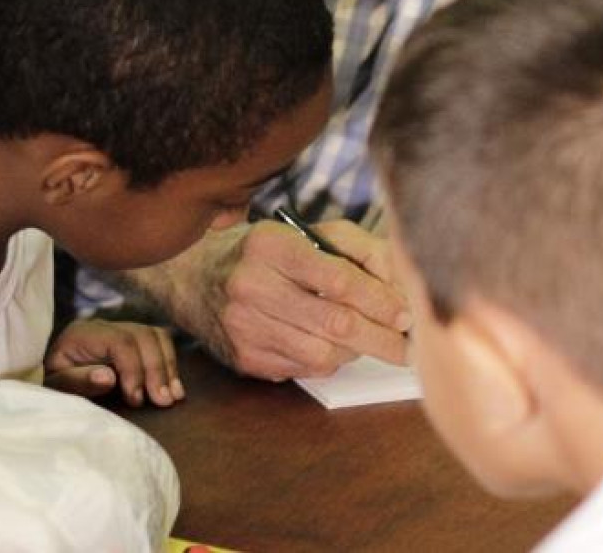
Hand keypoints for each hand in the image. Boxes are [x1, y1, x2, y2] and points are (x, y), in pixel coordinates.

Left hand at [46, 320, 182, 406]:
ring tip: (173, 396)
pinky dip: (169, 363)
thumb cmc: (52, 386)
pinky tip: (174, 387)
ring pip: (155, 336)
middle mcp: (104, 326)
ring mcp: (120, 329)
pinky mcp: (132, 340)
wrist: (50, 380)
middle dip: (156, 369)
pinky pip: (159, 342)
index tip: (136, 400)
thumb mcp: (55, 388)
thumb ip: (77, 381)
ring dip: (167, 366)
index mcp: (82, 334)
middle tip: (163, 401)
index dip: (133, 369)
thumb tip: (108, 377)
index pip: (120, 341)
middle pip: (142, 336)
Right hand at [166, 220, 410, 380]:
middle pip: (334, 322)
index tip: (405, 313)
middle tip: (407, 345)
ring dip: (356, 352)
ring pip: (321, 353)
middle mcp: (251, 286)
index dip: (379, 300)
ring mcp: (244, 326)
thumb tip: (398, 289)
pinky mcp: (244, 358)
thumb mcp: (306, 234)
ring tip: (373, 343)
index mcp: (270, 246)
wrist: (195, 277)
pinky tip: (336, 348)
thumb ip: (356, 250)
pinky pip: (303, 369)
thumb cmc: (266, 253)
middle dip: (380, 337)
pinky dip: (329, 362)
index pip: (337, 278)